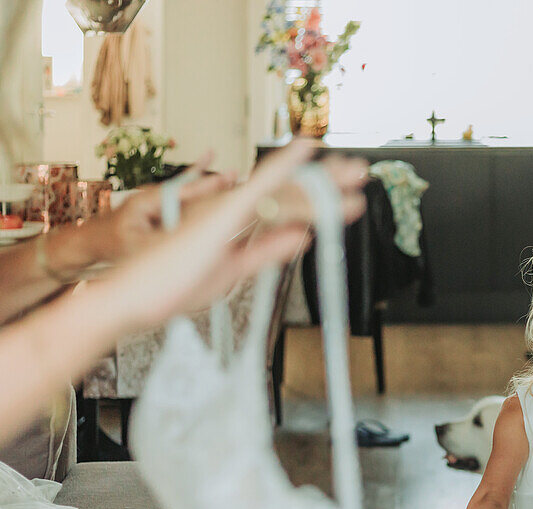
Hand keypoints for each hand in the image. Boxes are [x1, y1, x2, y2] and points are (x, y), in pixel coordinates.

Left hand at [90, 152, 235, 263]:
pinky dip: (199, 181)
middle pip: (189, 188)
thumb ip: (159, 241)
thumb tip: (184, 239)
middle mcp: (154, 195)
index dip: (203, 188)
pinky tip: (209, 160)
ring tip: (233, 175)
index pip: (180, 193)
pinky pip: (184, 193)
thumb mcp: (135, 246)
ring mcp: (158, 198)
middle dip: (213, 183)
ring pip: (189, 191)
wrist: (92, 239)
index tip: (222, 182)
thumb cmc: (109, 241)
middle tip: (236, 176)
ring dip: (211, 184)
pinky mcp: (161, 204)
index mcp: (146, 201)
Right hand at [98, 138, 365, 330]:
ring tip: (357, 170)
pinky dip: (284, 165)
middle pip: (290, 191)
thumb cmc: (171, 285)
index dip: (319, 201)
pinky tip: (307, 147)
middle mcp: (235, 210)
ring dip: (322, 178)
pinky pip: (259, 184)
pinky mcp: (220, 214)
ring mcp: (228, 209)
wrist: (131, 297)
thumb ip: (268, 250)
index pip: (287, 208)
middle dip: (328, 183)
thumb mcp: (234, 269)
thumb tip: (303, 237)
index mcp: (239, 225)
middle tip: (362, 172)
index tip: (349, 200)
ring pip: (284, 189)